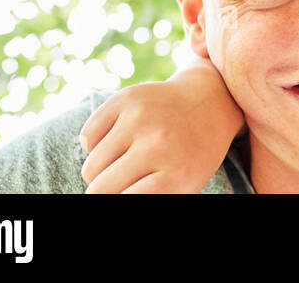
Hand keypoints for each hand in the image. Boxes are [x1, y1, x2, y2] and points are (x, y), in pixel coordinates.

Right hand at [78, 62, 243, 193]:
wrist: (210, 100)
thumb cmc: (192, 155)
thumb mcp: (184, 185)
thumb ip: (151, 196)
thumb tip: (117, 194)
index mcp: (178, 174)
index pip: (125, 200)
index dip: (119, 200)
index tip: (127, 191)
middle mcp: (159, 144)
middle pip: (101, 188)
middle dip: (107, 191)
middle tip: (125, 181)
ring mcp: (141, 118)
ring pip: (91, 167)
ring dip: (102, 169)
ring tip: (127, 159)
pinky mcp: (126, 98)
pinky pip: (87, 137)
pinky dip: (97, 144)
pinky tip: (121, 138)